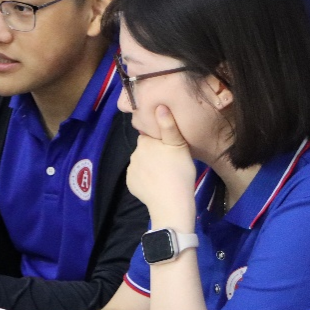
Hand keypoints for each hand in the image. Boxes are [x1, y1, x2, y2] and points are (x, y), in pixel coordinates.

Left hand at [126, 105, 197, 228]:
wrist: (171, 203)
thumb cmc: (179, 172)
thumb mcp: (178, 146)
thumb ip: (168, 126)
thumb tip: (159, 106)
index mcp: (144, 143)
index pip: (149, 136)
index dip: (159, 141)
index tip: (169, 149)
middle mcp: (134, 154)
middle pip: (144, 150)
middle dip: (153, 153)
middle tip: (170, 162)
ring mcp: (131, 171)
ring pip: (141, 163)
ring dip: (149, 166)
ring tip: (165, 174)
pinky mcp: (130, 184)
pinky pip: (138, 177)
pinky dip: (145, 179)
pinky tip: (157, 184)